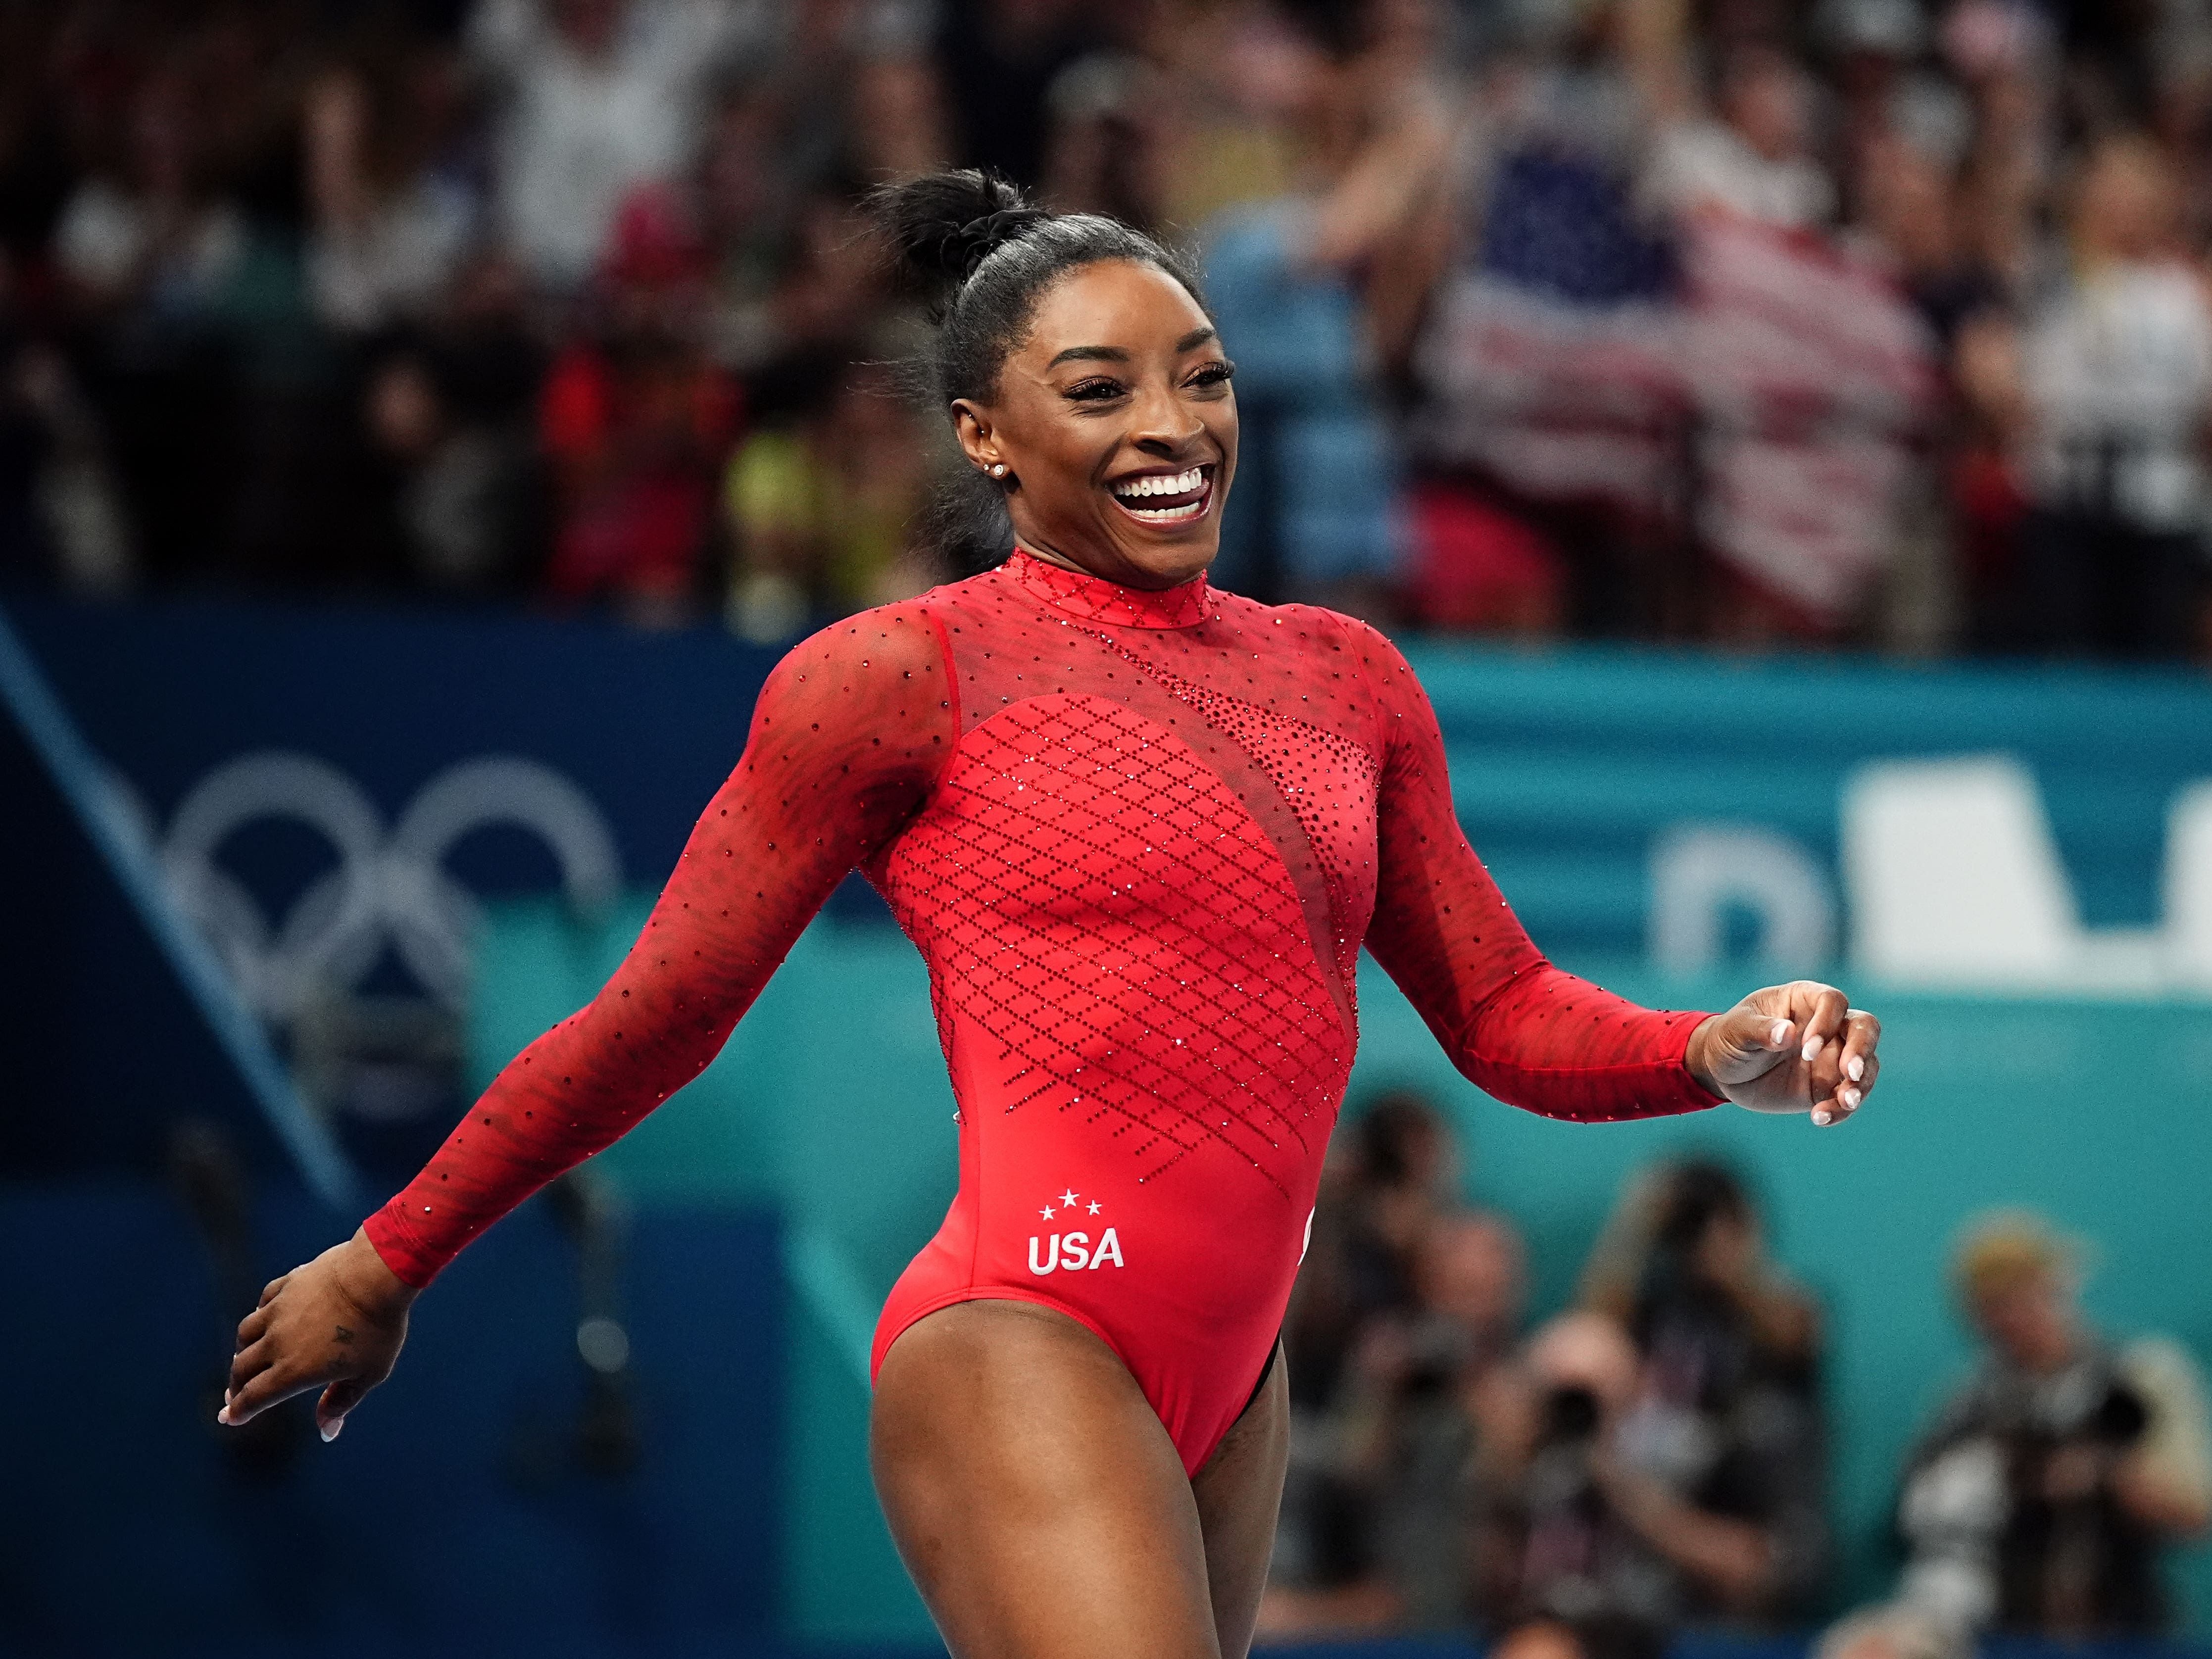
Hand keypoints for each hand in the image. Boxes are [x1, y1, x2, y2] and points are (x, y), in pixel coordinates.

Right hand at [220, 1228, 416, 1441]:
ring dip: (242, 1350)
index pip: (255, 1397)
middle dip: (236, 1386)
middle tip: (237, 1394)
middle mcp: (278, 1342)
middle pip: (242, 1368)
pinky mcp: (288, 1284)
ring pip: (245, 1333)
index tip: (229, 1418)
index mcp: (294, 1370)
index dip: (238, 1411)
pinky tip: (265, 1317)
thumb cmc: (378, 1327)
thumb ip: (341, 1402)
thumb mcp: (368, 1374)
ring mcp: (280, 1310)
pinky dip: (259, 1315)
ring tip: (247, 1357)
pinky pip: (263, 1302)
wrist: (377, 1274)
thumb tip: (327, 1433)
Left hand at [1685, 981, 1880, 1126]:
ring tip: (1845, 1102)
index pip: (1833, 1001)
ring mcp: (1832, 1057)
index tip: (1807, 1049)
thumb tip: (1787, 1033)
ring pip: (1866, 1066)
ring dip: (1860, 1085)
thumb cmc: (1729, 1038)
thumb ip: (1760, 1030)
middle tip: (1849, 1073)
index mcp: (1804, 1000)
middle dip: (1862, 1050)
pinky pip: (1847, 1097)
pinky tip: (1820, 1118)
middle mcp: (1827, 1026)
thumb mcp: (1735, 1030)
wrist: (1723, 1072)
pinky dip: (1840, 1110)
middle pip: (1865, 1028)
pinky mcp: (1828, 1086)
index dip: (1827, 1023)